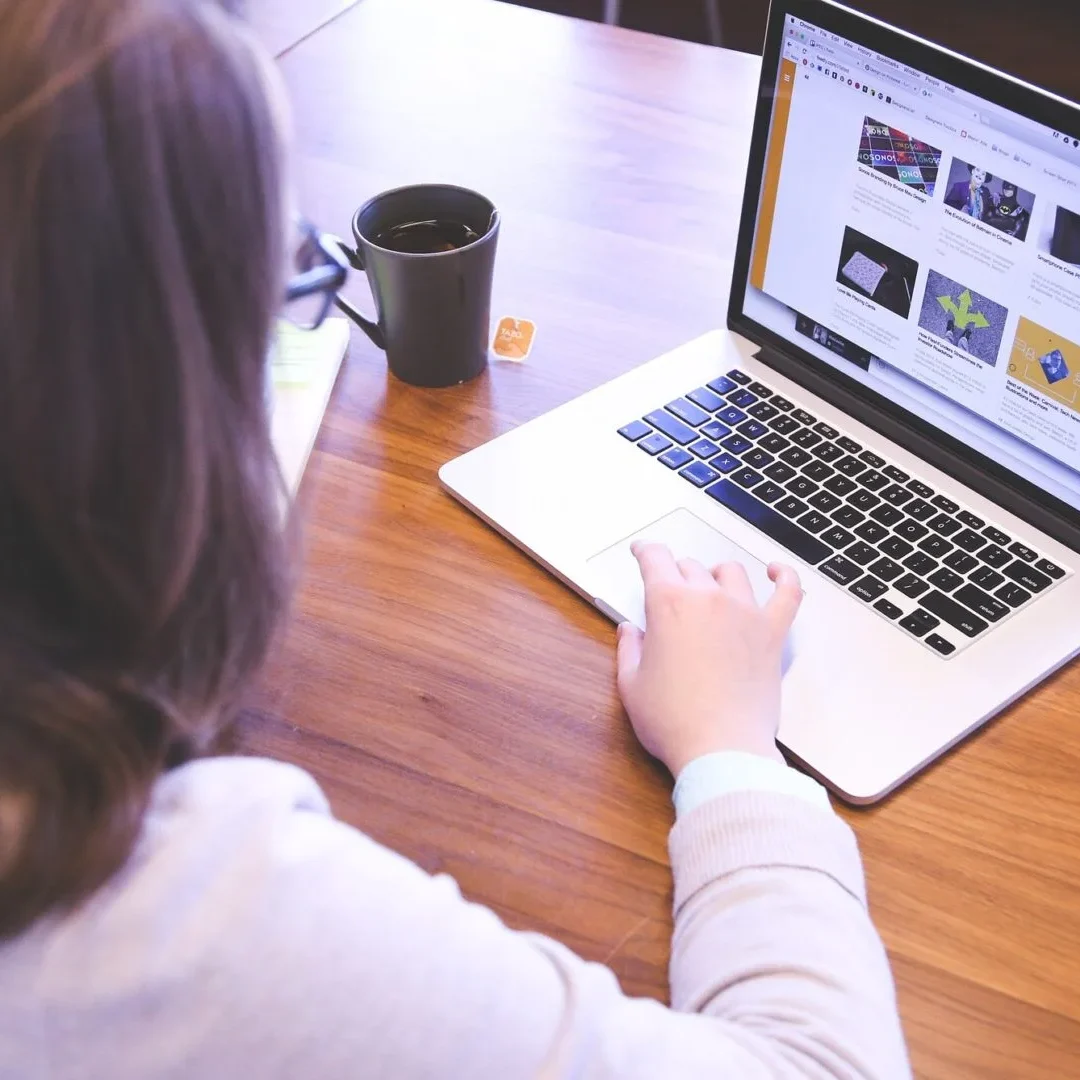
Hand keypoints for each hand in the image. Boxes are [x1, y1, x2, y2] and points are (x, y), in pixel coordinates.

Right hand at [615, 543, 802, 776]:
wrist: (722, 749)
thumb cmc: (674, 722)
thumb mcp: (632, 685)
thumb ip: (629, 650)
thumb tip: (630, 631)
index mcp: (669, 605)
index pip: (655, 559)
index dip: (645, 551)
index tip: (643, 551)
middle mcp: (708, 599)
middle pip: (690, 567)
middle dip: (676, 574)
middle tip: (670, 590)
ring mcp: (745, 613)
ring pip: (731, 572)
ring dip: (716, 574)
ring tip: (711, 585)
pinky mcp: (772, 633)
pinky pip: (788, 593)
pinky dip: (784, 577)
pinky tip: (776, 572)